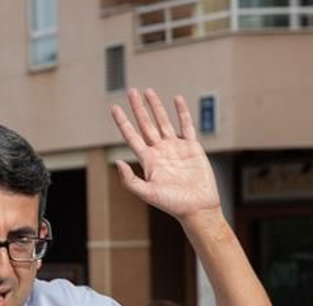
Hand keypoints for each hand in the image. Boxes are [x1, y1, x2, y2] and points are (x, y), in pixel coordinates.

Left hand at [110, 89, 219, 221]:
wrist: (198, 208)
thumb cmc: (173, 204)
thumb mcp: (148, 193)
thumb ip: (130, 180)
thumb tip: (116, 162)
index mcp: (148, 161)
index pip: (132, 136)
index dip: (123, 122)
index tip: (114, 108)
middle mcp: (160, 152)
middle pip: (146, 124)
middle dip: (138, 108)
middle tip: (131, 91)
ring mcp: (176, 148)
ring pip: (163, 121)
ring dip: (156, 106)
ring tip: (148, 91)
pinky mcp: (192, 147)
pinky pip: (186, 125)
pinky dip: (182, 112)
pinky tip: (177, 99)